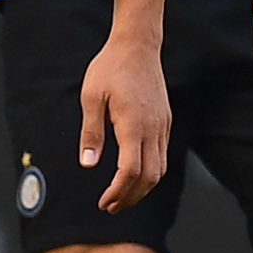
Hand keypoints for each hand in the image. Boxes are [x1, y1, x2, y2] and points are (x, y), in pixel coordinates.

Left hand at [76, 34, 169, 210]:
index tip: (104, 202)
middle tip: (111, 206)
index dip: (118, 191)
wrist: (138, 45)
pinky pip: (162, 156)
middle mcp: (153, 128)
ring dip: (142, 188)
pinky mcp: (165, 121)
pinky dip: (150, 172)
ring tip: (121, 196)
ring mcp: (162, 125)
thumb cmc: (111, 67)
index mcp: (133, 124)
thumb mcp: (91, 97)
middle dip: (130, 197)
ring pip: (159, 169)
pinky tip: (134, 174)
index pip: (130, 170)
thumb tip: (88, 164)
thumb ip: (91, 133)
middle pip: (149, 177)